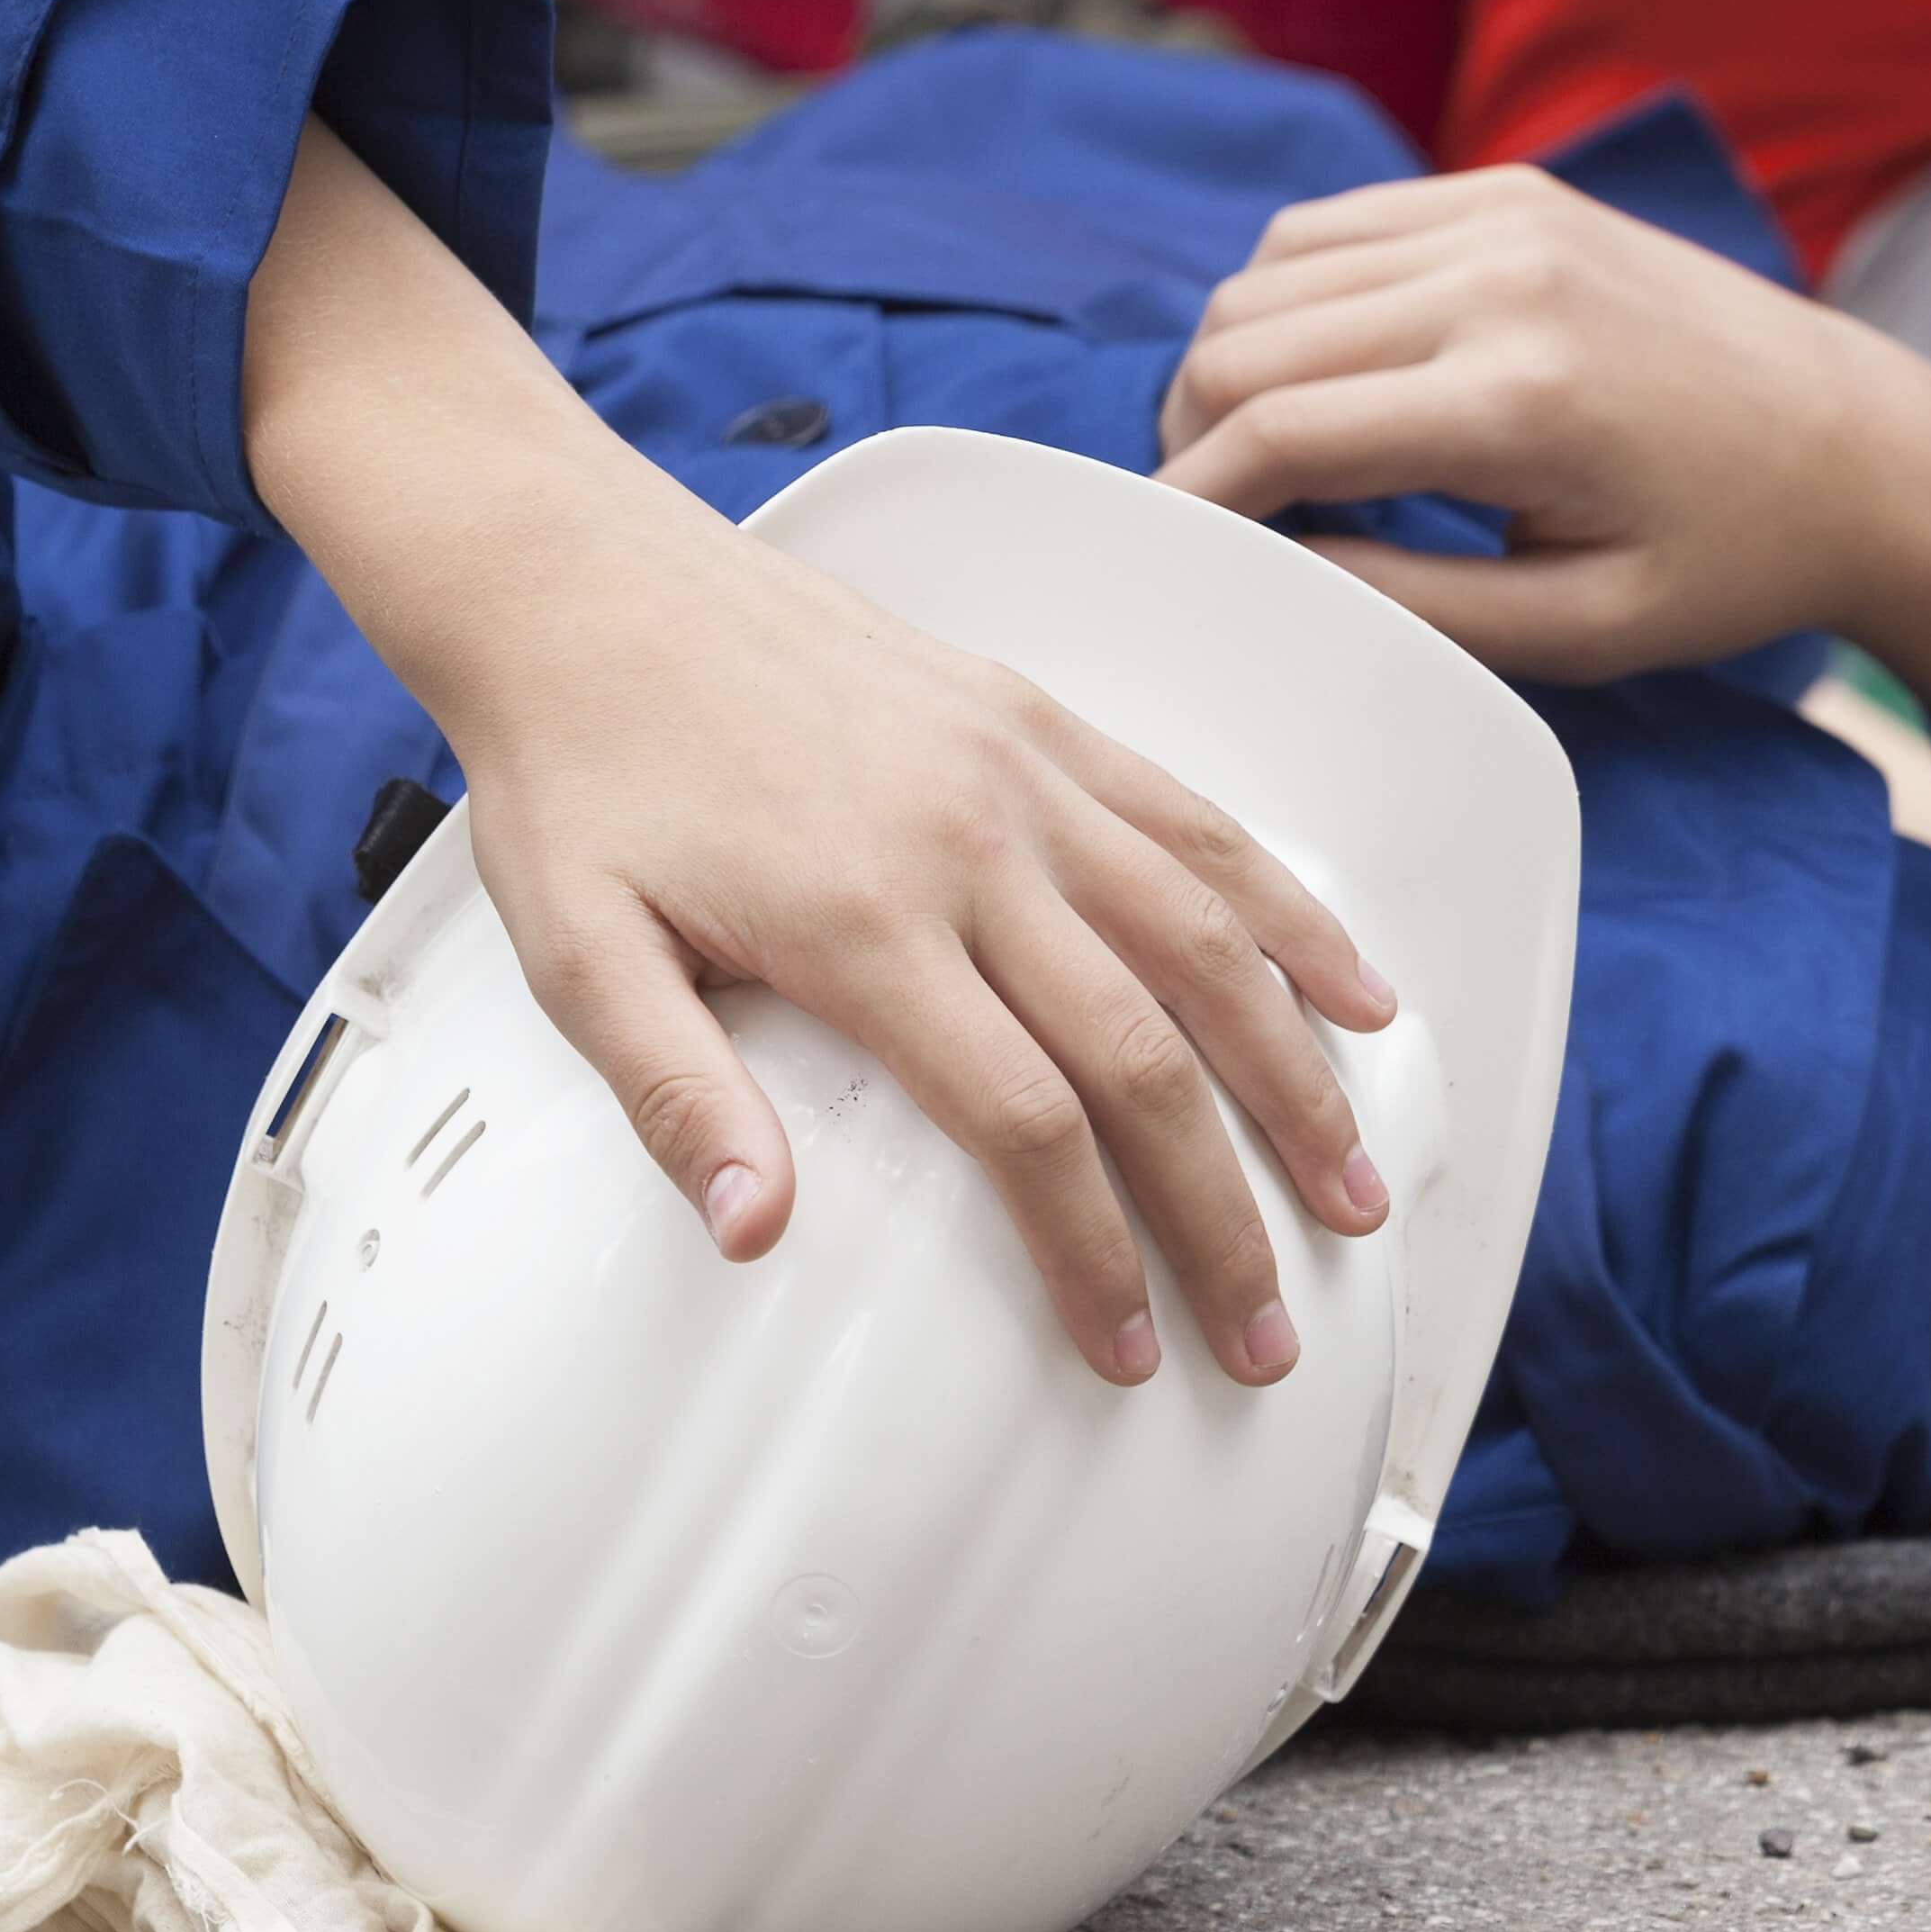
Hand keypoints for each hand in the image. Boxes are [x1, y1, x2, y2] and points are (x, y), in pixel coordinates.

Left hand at [433, 505, 1395, 1387]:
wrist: (589, 587)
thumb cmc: (584, 769)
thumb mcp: (579, 952)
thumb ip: (673, 1097)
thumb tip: (755, 1231)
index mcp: (863, 921)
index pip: (1025, 1123)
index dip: (1094, 1252)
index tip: (1132, 1345)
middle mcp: (971, 843)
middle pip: (1145, 1055)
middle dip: (1224, 1209)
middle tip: (1267, 1327)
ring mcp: (1021, 771)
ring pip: (1208, 939)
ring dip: (1295, 1073)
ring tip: (1351, 1179)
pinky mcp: (1038, 718)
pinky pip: (1197, 822)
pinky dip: (1290, 910)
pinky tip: (1350, 984)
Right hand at [1156, 165, 1930, 775]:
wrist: (1866, 448)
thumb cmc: (1732, 561)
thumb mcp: (1578, 629)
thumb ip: (1408, 605)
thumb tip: (1267, 565)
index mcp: (1519, 396)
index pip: (1279, 431)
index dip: (1192, 499)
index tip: (1165, 556)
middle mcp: (1501, 277)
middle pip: (1245, 339)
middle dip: (1196, 436)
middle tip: (1217, 517)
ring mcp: (1506, 215)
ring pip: (1271, 272)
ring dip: (1234, 363)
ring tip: (1269, 453)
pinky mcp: (1513, 190)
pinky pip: (1337, 227)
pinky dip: (1294, 298)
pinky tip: (1330, 374)